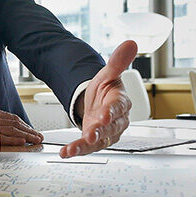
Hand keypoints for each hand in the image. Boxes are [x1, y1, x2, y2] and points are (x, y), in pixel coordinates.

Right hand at [0, 109, 42, 146]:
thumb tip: (7, 127)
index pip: (13, 118)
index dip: (25, 125)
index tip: (33, 131)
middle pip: (15, 124)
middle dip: (29, 131)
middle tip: (39, 137)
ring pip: (12, 130)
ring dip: (26, 135)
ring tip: (36, 140)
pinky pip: (2, 138)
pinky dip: (13, 139)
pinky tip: (23, 142)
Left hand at [59, 40, 137, 157]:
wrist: (99, 101)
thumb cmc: (106, 89)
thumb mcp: (108, 73)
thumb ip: (117, 62)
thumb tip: (130, 43)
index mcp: (121, 102)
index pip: (119, 107)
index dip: (112, 111)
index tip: (105, 114)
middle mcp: (117, 120)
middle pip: (111, 127)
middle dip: (101, 131)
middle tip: (90, 134)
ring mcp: (106, 133)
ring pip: (99, 141)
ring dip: (86, 146)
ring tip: (72, 149)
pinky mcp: (96, 140)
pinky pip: (88, 147)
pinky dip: (77, 150)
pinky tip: (65, 153)